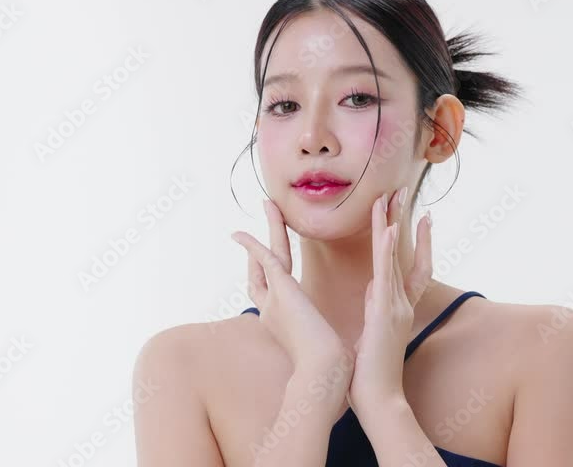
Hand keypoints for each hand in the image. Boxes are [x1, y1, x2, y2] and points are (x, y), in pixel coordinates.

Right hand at [231, 199, 349, 372]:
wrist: (327, 370)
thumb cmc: (330, 364)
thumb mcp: (322, 341)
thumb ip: (317, 330)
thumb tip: (323, 328)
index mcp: (282, 318)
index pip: (267, 286)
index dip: (262, 266)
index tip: (264, 248)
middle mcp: (272, 308)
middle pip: (260, 268)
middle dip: (260, 242)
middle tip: (265, 215)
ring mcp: (274, 299)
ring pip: (268, 255)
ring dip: (269, 228)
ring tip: (267, 203)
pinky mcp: (283, 290)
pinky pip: (265, 259)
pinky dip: (253, 245)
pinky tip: (242, 233)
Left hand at [348, 186, 432, 416]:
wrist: (377, 398)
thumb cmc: (370, 372)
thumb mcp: (373, 332)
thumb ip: (375, 307)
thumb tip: (373, 287)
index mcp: (399, 308)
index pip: (412, 266)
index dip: (417, 241)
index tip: (418, 217)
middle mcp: (402, 303)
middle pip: (406, 253)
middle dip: (404, 221)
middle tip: (403, 191)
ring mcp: (396, 307)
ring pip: (395, 258)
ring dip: (392, 226)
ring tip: (390, 197)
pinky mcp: (385, 313)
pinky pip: (386, 275)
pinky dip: (386, 251)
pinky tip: (387, 229)